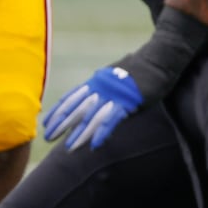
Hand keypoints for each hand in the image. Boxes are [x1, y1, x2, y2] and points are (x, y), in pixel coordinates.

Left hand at [43, 6, 207, 150]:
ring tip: (70, 149)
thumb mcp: (118, 75)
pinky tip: (94, 145)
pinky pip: (112, 120)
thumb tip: (99, 93)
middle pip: (76, 109)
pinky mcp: (127, 102)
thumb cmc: (142, 67)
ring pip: (91, 117)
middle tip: (48, 138)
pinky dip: (102, 133)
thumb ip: (107, 86)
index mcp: (96, 82)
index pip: (71, 98)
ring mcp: (113, 95)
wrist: (160, 58)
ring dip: (80, 134)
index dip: (58, 111)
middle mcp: (100, 88)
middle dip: (62, 124)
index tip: (46, 123)